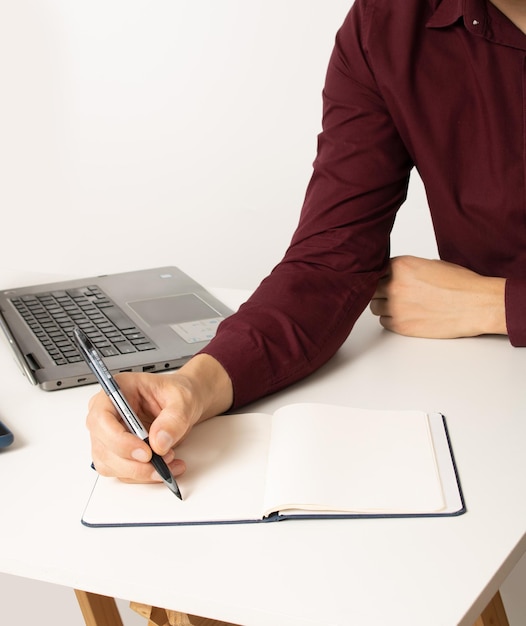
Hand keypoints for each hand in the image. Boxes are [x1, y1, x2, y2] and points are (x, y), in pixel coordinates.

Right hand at [86, 354, 232, 482]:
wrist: (183, 405)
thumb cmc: (177, 394)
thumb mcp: (183, 399)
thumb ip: (173, 419)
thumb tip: (159, 442)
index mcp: (118, 390)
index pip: (101, 418)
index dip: (118, 439)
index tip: (144, 452)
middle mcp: (108, 413)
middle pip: (103, 446)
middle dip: (132, 462)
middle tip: (161, 464)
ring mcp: (109, 435)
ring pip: (110, 464)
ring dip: (140, 471)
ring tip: (169, 463)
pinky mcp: (118, 453)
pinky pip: (123, 472)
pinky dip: (145, 475)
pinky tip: (166, 467)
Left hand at [369, 255, 506, 338]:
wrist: (476, 305)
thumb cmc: (460, 285)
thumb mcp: (430, 264)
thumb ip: (406, 269)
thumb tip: (393, 275)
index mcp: (401, 265)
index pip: (375, 270)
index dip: (380, 276)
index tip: (384, 279)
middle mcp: (394, 285)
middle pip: (371, 289)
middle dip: (380, 291)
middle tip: (392, 293)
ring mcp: (395, 307)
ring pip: (374, 307)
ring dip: (384, 306)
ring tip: (401, 305)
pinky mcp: (401, 326)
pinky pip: (384, 322)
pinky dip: (391, 320)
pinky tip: (406, 316)